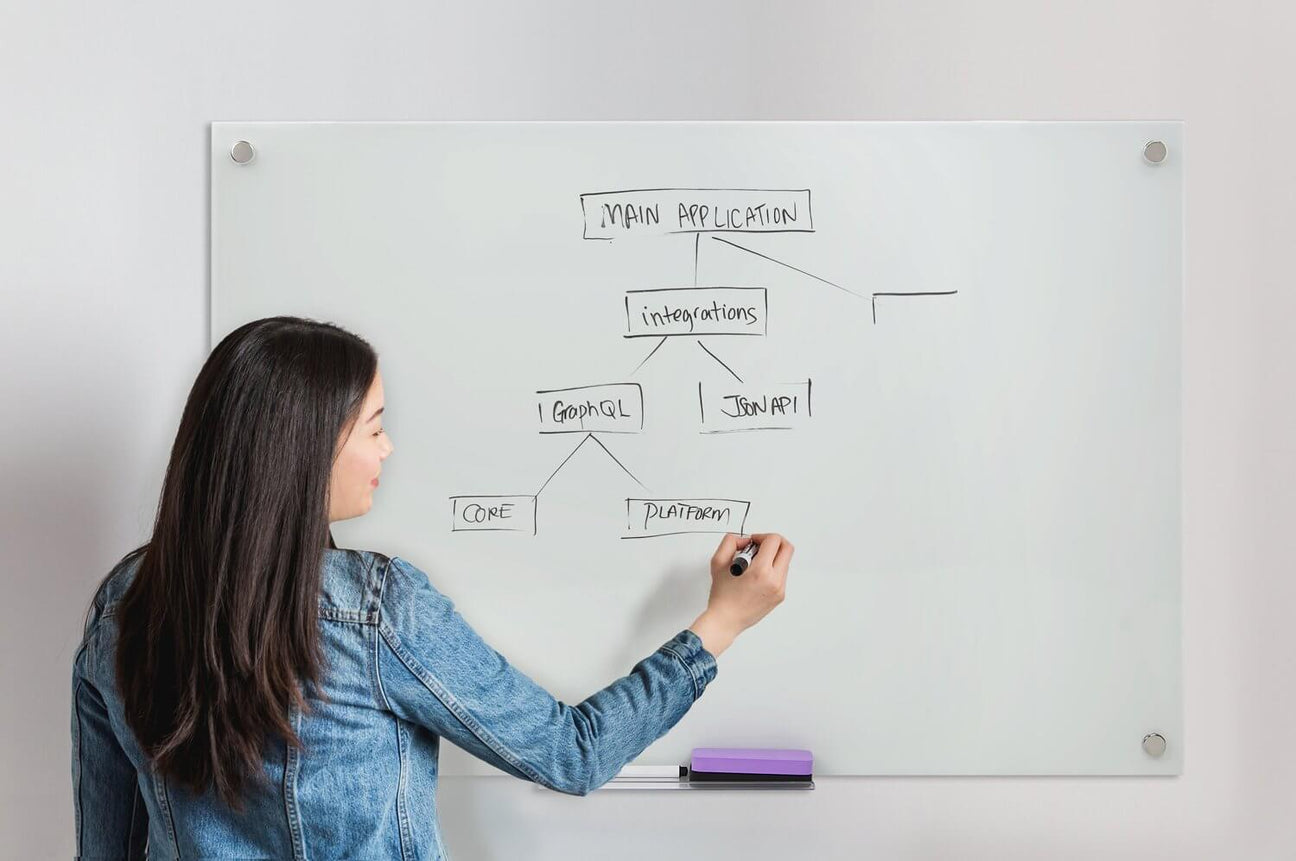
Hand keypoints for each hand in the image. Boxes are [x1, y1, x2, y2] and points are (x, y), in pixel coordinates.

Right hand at [688, 532, 793, 657]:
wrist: (726, 621)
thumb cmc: (722, 596)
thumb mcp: (718, 562)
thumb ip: (730, 542)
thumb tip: (745, 540)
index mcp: (761, 572)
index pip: (774, 541)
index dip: (761, 536)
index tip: (752, 542)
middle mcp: (775, 581)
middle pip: (787, 548)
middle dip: (773, 542)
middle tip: (759, 547)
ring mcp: (780, 590)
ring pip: (785, 561)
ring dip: (772, 556)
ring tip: (754, 565)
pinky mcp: (780, 596)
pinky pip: (782, 575)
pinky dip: (772, 569)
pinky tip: (756, 576)